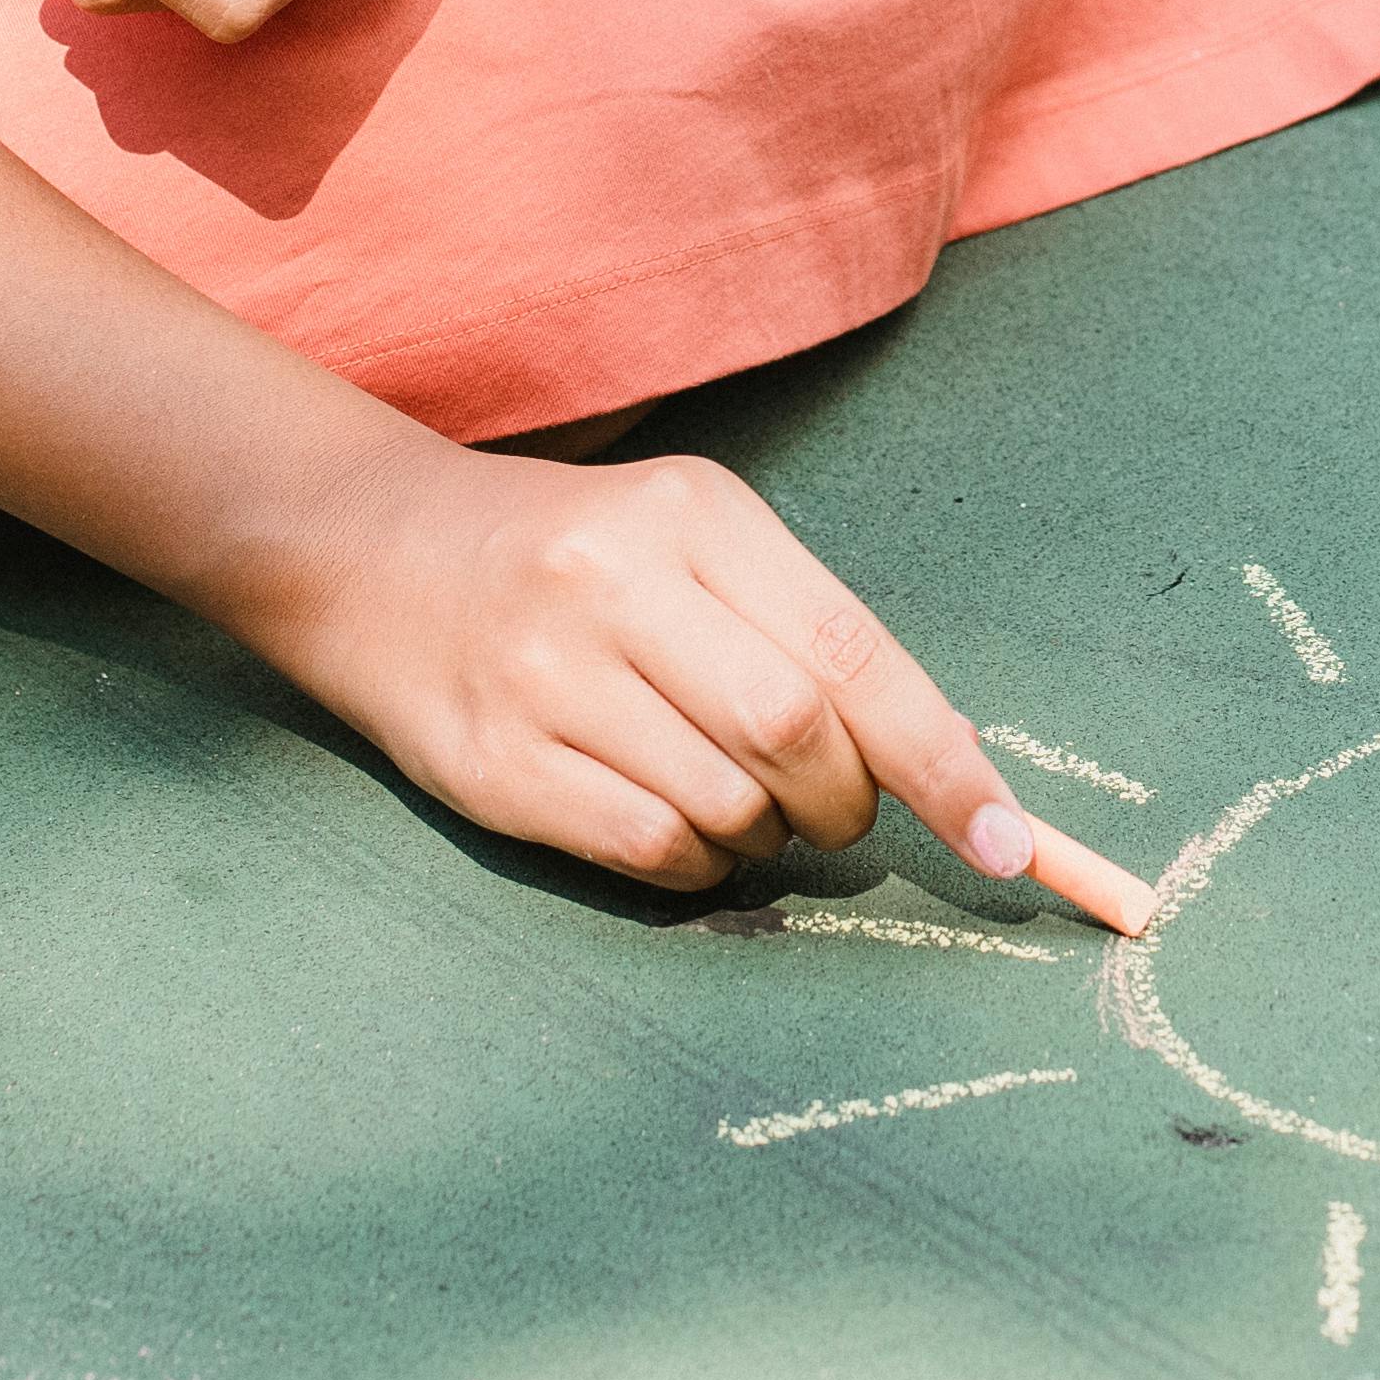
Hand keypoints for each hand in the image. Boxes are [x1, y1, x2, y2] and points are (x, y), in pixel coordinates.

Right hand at [273, 443, 1145, 927]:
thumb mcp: (692, 537)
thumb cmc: (577, 554)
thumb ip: (806, 631)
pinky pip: (647, 850)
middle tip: (832, 806)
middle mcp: (616, 586)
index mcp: (693, 515)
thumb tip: (942, 761)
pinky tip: (680, 828)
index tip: (1009, 846)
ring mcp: (545, 678)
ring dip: (765, 836)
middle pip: (795, 737)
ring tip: (739, 803)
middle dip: (845, 801)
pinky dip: (696, 865)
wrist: (370, 550)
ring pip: (726, 807)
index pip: (853, 655)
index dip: (946, 763)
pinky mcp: (493, 765)